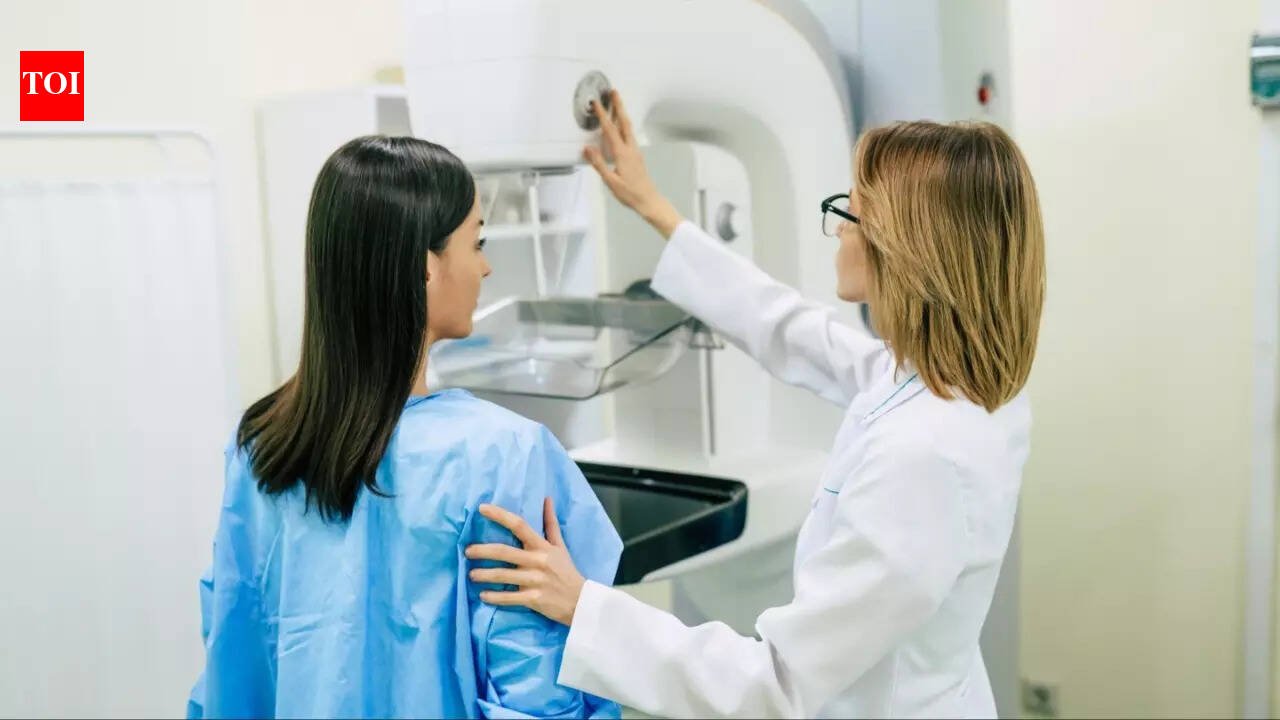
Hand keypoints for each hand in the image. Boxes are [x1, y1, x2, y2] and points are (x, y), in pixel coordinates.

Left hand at [466, 498, 585, 625]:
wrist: (581, 602)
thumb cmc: (567, 571)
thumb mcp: (560, 546)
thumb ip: (551, 523)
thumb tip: (547, 499)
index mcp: (542, 546)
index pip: (519, 525)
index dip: (500, 515)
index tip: (482, 508)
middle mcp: (537, 561)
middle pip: (504, 551)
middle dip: (482, 551)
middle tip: (467, 551)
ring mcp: (535, 581)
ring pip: (503, 575)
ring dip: (483, 575)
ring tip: (471, 574)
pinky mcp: (534, 599)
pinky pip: (509, 598)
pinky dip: (494, 597)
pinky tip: (483, 595)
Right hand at [583, 89, 682, 238]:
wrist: (648, 200)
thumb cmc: (631, 194)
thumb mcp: (610, 181)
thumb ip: (598, 164)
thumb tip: (587, 149)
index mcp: (623, 154)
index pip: (610, 130)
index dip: (603, 115)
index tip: (597, 103)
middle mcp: (631, 149)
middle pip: (624, 122)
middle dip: (619, 105)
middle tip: (614, 92)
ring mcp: (635, 151)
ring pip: (628, 127)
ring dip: (622, 113)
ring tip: (617, 103)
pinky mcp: (636, 155)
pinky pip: (629, 134)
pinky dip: (624, 125)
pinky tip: (620, 126)